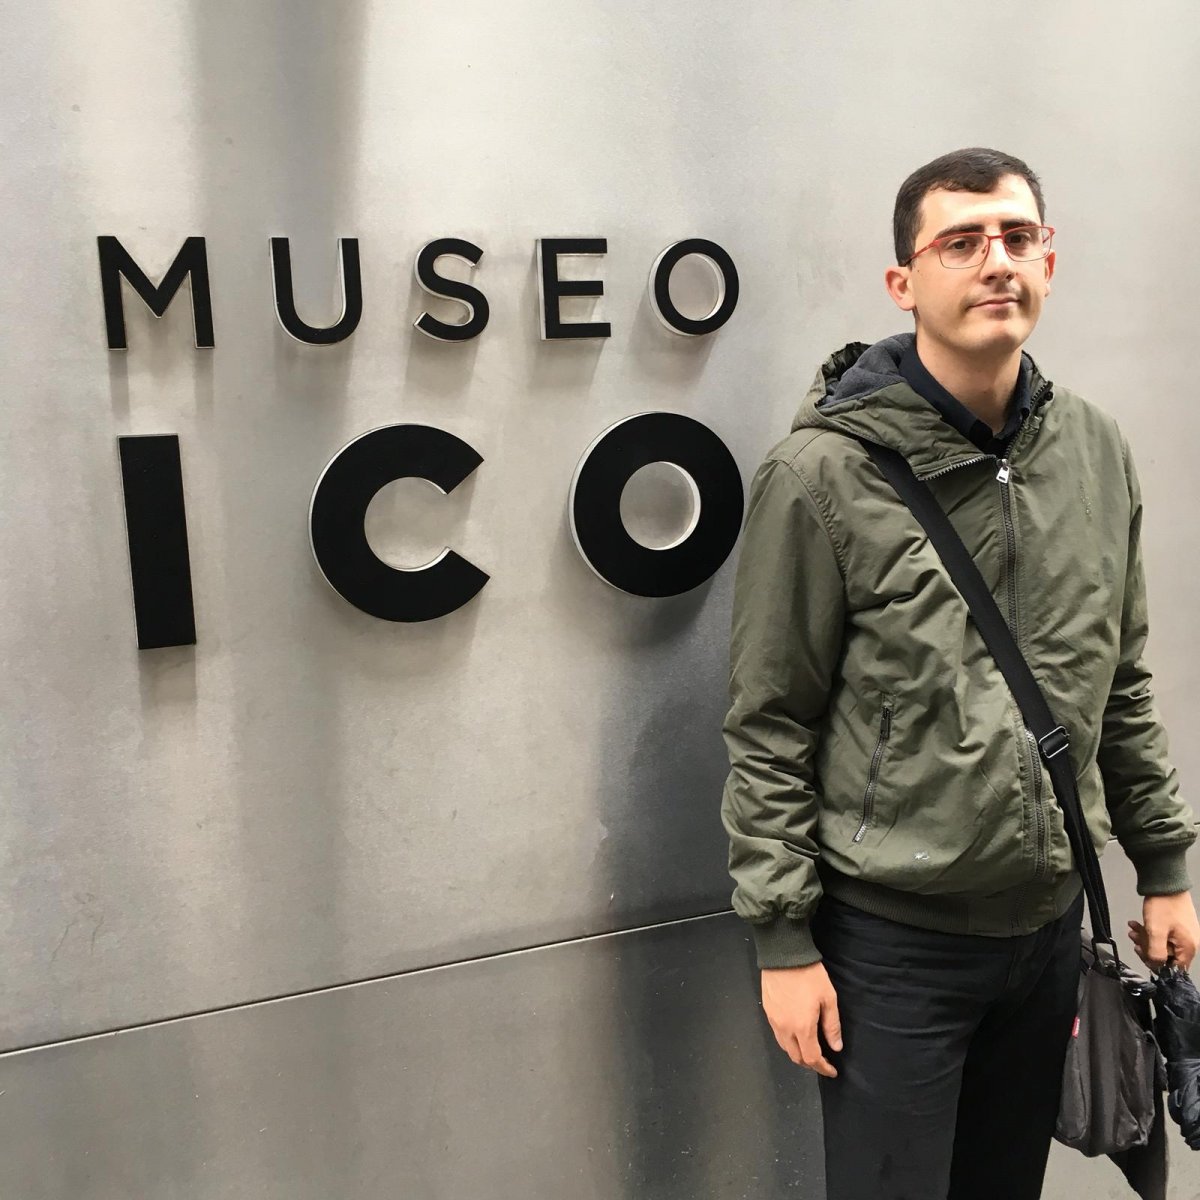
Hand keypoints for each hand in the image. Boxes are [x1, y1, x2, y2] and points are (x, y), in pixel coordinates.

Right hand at [761, 962, 841, 1076]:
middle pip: (796, 1057)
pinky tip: (796, 1034)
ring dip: (798, 1054)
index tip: (832, 1070)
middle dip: (810, 1064)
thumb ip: (832, 1025)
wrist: (783, 954)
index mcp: (802, 1027)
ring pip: (785, 1048)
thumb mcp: (828, 998)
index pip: (812, 1058)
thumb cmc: (809, 975)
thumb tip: (836, 1047)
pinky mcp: (767, 1012)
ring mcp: (774, 1021)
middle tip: (823, 1061)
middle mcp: (785, 1028)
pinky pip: (778, 1035)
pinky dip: (789, 1042)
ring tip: (810, 1049)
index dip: (823, 1068)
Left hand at [1128, 891, 1199, 971]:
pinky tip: (1136, 924)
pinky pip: (1163, 934)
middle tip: (1134, 939)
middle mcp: (1190, 943)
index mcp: (1188, 948)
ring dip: (1145, 938)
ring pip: (1162, 943)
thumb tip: (1156, 966)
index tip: (1143, 953)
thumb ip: (1156, 953)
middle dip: (1147, 948)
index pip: (1173, 968)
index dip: (1156, 964)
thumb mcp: (1156, 931)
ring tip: (1132, 929)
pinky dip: (1150, 930)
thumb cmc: (1163, 905)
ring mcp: (1184, 933)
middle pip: (1167, 956)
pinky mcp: (1178, 925)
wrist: (1165, 882)